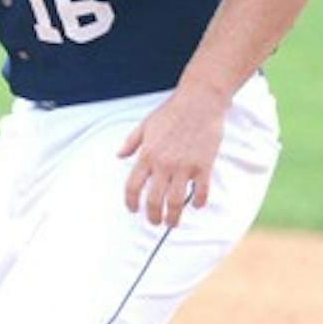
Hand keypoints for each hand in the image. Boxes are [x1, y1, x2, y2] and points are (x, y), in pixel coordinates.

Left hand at [118, 83, 227, 227]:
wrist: (199, 101)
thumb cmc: (171, 111)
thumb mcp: (145, 124)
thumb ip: (131, 142)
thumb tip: (118, 155)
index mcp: (147, 155)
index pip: (132, 187)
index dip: (131, 202)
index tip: (134, 210)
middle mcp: (163, 164)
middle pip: (154, 201)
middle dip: (153, 216)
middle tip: (155, 222)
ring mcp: (184, 166)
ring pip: (176, 202)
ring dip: (173, 217)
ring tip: (172, 222)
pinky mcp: (203, 166)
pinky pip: (201, 192)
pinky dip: (199, 202)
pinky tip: (197, 205)